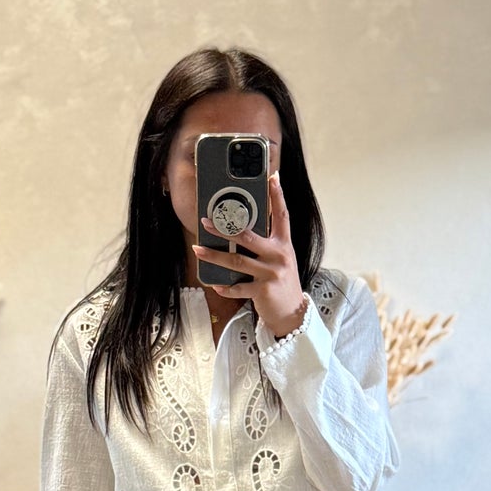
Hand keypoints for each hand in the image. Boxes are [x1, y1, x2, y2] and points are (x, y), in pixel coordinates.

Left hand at [194, 169, 307, 338]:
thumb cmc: (281, 282)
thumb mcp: (279, 259)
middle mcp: (279, 255)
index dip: (277, 195)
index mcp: (284, 244)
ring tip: (198, 248)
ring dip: (214, 255)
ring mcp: (271, 273)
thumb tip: (240, 229)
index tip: (272, 176)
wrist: (292, 313)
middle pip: (248, 236)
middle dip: (225, 227)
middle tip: (206, 221)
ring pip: (237, 260)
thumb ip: (266, 244)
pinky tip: (215, 284)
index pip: (282, 214)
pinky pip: (238, 287)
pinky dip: (225, 287)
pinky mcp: (263, 291)